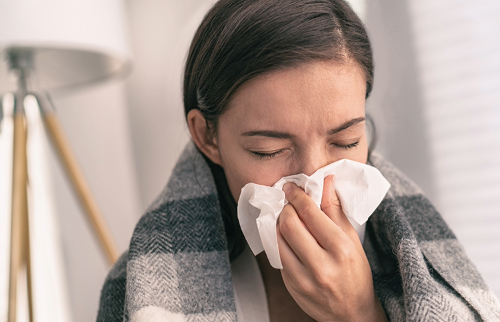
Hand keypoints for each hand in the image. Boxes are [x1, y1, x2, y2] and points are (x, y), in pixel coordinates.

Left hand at [277, 175, 386, 321]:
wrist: (351, 312)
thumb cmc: (355, 273)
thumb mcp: (351, 239)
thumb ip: (335, 209)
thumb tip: (326, 181)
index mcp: (340, 249)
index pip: (310, 213)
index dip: (297, 196)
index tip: (291, 187)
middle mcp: (321, 265)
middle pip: (289, 224)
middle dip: (286, 208)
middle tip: (290, 204)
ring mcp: (303, 278)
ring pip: (277, 239)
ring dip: (279, 224)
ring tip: (288, 219)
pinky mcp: (290, 286)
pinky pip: (277, 256)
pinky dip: (279, 242)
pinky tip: (288, 238)